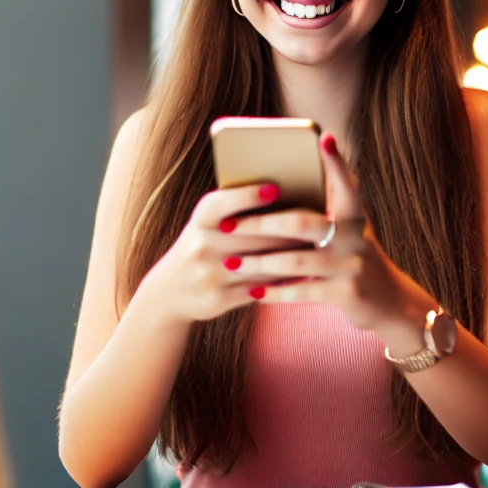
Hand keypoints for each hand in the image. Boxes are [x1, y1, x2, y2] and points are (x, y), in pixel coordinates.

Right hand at [135, 182, 302, 327]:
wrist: (169, 292)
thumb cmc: (203, 244)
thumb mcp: (207, 223)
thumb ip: (235, 209)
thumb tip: (283, 194)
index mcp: (200, 220)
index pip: (223, 203)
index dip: (248, 196)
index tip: (276, 188)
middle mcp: (202, 246)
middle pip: (254, 236)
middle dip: (288, 230)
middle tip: (318, 221)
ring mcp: (209, 274)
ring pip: (261, 264)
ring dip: (291, 257)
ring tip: (317, 247)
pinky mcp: (218, 298)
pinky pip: (259, 288)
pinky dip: (282, 281)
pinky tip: (301, 274)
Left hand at [223, 133, 417, 329]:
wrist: (387, 300)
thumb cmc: (354, 253)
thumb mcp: (351, 226)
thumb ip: (331, 200)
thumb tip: (311, 161)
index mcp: (355, 216)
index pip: (346, 185)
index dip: (336, 163)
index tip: (324, 138)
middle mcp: (355, 237)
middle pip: (303, 223)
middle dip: (261, 224)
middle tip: (229, 225)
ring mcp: (351, 266)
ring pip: (296, 262)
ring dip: (260, 263)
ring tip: (232, 263)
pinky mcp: (345, 294)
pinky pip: (302, 292)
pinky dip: (275, 292)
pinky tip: (254, 291)